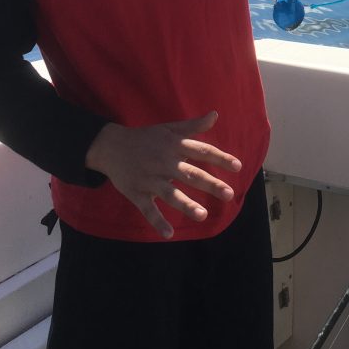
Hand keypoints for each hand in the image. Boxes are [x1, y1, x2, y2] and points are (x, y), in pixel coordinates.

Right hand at [85, 112, 240, 238]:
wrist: (110, 146)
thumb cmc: (146, 138)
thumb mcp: (169, 129)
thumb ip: (193, 126)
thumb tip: (215, 115)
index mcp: (174, 146)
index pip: (201, 151)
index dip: (220, 158)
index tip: (238, 166)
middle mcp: (164, 162)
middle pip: (190, 174)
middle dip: (210, 184)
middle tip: (229, 194)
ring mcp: (150, 179)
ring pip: (170, 193)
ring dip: (186, 204)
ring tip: (202, 215)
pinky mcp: (136, 193)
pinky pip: (147, 209)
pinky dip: (157, 221)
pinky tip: (168, 234)